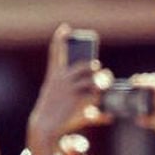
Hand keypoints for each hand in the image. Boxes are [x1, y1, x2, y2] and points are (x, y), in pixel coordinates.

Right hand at [27, 24, 111, 152]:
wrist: (45, 127)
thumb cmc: (56, 116)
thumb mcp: (70, 108)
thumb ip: (91, 109)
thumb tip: (110, 116)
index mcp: (54, 75)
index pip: (56, 52)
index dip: (60, 38)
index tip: (65, 28)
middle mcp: (62, 78)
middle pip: (86, 66)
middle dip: (96, 70)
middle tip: (100, 75)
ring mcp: (70, 87)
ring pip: (94, 80)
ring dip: (101, 84)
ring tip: (103, 88)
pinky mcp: (78, 97)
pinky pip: (95, 96)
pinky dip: (99, 103)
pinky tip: (100, 111)